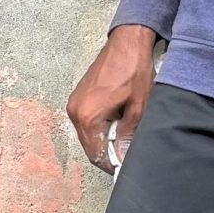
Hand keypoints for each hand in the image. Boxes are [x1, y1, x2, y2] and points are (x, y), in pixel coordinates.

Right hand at [66, 26, 157, 175]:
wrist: (126, 43)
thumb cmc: (133, 70)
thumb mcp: (139, 107)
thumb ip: (129, 135)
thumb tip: (124, 156)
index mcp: (89, 116)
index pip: (96, 153)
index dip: (111, 164)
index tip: (123, 168)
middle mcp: (76, 111)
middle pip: (89, 145)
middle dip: (107, 152)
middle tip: (126, 154)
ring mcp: (74, 103)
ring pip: (87, 134)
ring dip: (103, 139)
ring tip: (123, 136)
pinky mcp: (78, 97)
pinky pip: (86, 121)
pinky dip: (99, 127)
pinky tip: (116, 122)